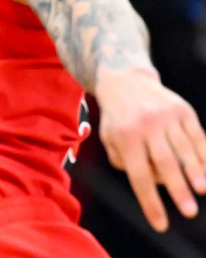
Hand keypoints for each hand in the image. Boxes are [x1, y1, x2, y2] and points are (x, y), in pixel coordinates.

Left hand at [96, 67, 205, 230]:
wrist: (125, 81)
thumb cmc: (117, 118)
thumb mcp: (108, 138)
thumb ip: (123, 162)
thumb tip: (150, 184)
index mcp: (124, 136)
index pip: (138, 175)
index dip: (150, 202)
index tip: (161, 224)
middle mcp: (146, 125)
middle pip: (164, 162)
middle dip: (177, 189)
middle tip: (189, 211)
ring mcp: (167, 116)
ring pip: (185, 149)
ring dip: (196, 172)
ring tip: (202, 191)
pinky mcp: (183, 110)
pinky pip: (198, 136)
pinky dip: (205, 155)